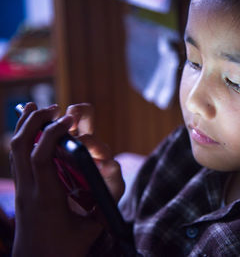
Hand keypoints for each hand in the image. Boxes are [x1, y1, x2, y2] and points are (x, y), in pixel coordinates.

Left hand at [10, 103, 123, 256]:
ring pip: (14, 149)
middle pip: (21, 147)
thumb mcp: (91, 229)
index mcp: (47, 199)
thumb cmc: (65, 249)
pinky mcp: (21, 189)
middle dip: (36, 122)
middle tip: (55, 110)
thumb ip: (106, 201)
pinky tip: (29, 124)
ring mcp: (21, 189)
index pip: (41, 158)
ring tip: (38, 108)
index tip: (69, 120)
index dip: (53, 134)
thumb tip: (113, 172)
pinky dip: (22, 136)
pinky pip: (15, 157)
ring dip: (26, 125)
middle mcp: (29, 190)